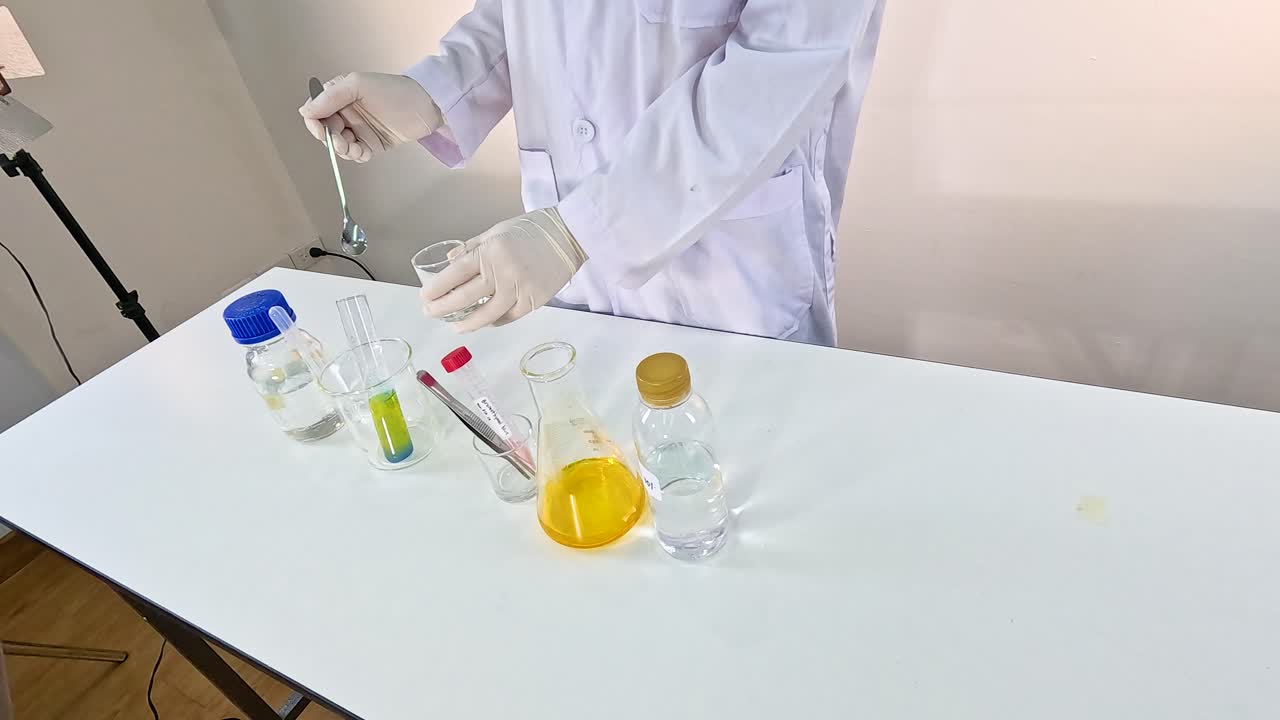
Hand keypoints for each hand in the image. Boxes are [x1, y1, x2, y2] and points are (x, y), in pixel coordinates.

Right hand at [298, 72, 442, 162]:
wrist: (426, 106)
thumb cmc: (394, 90)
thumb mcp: (358, 85)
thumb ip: (330, 97)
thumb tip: (304, 111)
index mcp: (340, 95)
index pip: (316, 111)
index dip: (315, 123)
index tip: (323, 131)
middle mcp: (347, 112)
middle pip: (326, 131)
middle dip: (332, 139)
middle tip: (343, 142)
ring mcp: (359, 128)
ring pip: (340, 145)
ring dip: (344, 150)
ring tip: (356, 147)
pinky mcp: (372, 143)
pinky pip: (356, 153)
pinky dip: (357, 155)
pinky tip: (364, 152)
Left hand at [421, 208, 586, 331]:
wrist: (569, 236)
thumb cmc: (532, 229)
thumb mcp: (497, 230)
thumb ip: (472, 248)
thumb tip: (449, 261)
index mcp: (489, 252)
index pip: (454, 275)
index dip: (436, 289)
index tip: (424, 297)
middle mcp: (502, 272)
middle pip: (464, 298)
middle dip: (442, 309)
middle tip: (430, 314)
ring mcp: (519, 289)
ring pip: (486, 314)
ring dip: (467, 323)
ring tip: (454, 327)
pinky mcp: (534, 301)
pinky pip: (508, 316)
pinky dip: (493, 321)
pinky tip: (483, 322)